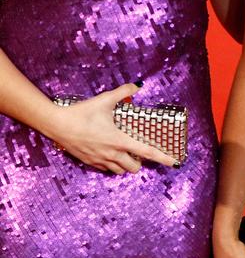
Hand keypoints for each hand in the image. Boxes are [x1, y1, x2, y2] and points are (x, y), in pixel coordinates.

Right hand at [48, 83, 175, 172]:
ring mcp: (100, 160)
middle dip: (139, 162)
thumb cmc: (82, 112)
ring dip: (125, 165)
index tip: (174, 162)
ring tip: (124, 153)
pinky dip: (112, 165)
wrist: (56, 124)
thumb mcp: (105, 100)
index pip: (147, 152)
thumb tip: (137, 85)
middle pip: (134, 168)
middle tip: (138, 151)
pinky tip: (109, 154)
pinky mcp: (89, 162)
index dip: (162, 158)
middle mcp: (112, 154)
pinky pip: (106, 169)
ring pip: (120, 171)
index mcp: (120, 140)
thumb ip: (123, 92)